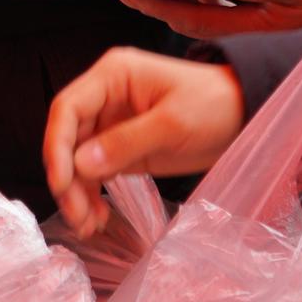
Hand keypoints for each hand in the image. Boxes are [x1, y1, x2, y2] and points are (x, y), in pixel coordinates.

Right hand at [44, 48, 245, 239]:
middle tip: (77, 216)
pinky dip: (92, 195)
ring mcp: (112, 124)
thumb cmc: (214, 105)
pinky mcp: (122, 148)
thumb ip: (126, 142)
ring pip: (78, 160)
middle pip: (68, 139)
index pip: (67, 109)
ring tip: (88, 225)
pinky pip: (96, 172)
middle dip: (68, 179)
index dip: (57, 146)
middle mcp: (105, 98)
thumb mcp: (173, 123)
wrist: (244, 115)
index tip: (62, 183)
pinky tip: (97, 217)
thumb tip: (81, 165)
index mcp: (112, 76)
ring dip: (77, 193)